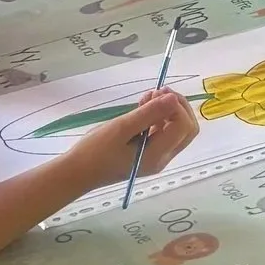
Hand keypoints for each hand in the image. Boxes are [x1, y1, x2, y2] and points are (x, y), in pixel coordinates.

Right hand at [82, 84, 198, 187]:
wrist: (77, 172)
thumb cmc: (95, 151)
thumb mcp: (121, 128)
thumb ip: (148, 114)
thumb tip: (172, 98)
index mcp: (157, 155)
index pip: (184, 127)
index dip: (177, 106)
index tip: (158, 92)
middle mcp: (162, 159)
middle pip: (187, 130)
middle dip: (178, 107)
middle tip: (158, 92)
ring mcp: (156, 158)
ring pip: (176, 130)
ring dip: (167, 110)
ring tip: (147, 97)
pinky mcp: (147, 154)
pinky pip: (162, 133)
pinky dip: (158, 117)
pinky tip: (142, 107)